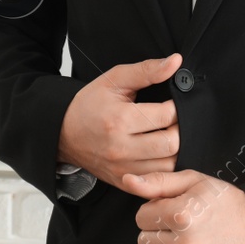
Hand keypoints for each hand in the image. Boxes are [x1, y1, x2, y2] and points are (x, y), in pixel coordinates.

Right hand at [56, 53, 181, 190]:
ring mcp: (123, 169)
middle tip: (175, 120)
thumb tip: (175, 61)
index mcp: (120, 120)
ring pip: (169, 166)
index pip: (166, 116)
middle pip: (171, 144)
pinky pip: (157, 181)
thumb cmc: (89, 104)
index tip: (175, 102)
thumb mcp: (115, 79)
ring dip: (176, 150)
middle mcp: (121, 148)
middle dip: (180, 129)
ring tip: (169, 135)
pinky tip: (162, 154)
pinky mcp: (124, 182)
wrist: (64, 133)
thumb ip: (147, 70)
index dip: (178, 106)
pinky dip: (166, 168)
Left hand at [124, 168, 244, 243]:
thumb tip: (128, 181)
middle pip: (143, 240)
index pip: (141, 216)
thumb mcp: (195, 181)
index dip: (153, 210)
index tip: (168, 210)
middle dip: (156, 231)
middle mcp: (188, 243)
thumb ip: (158, 181)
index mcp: (184, 214)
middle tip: (176, 227)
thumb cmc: (230, 203)